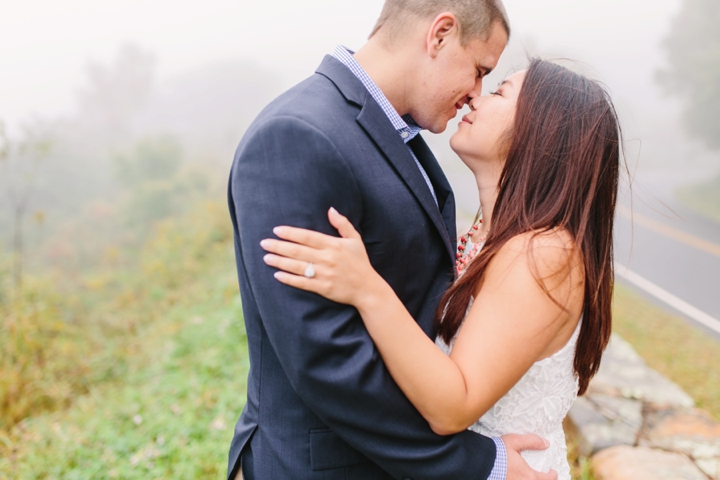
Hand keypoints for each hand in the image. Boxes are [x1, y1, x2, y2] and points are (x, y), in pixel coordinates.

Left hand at [261, 208, 385, 306]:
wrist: (368, 289)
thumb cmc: (360, 263)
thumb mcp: (355, 240)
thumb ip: (343, 224)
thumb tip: (331, 209)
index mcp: (333, 245)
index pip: (307, 237)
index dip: (291, 233)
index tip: (276, 230)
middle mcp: (327, 259)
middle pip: (298, 251)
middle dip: (279, 247)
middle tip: (264, 243)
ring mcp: (325, 274)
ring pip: (297, 267)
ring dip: (280, 262)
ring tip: (266, 258)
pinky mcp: (323, 288)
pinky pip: (303, 283)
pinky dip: (289, 279)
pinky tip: (278, 275)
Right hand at [502, 434, 557, 479]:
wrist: (479, 462)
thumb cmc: (498, 452)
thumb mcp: (515, 442)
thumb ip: (531, 441)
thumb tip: (546, 443)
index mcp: (528, 476)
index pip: (547, 479)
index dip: (552, 475)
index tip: (553, 471)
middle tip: (543, 477)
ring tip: (529, 477)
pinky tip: (517, 477)